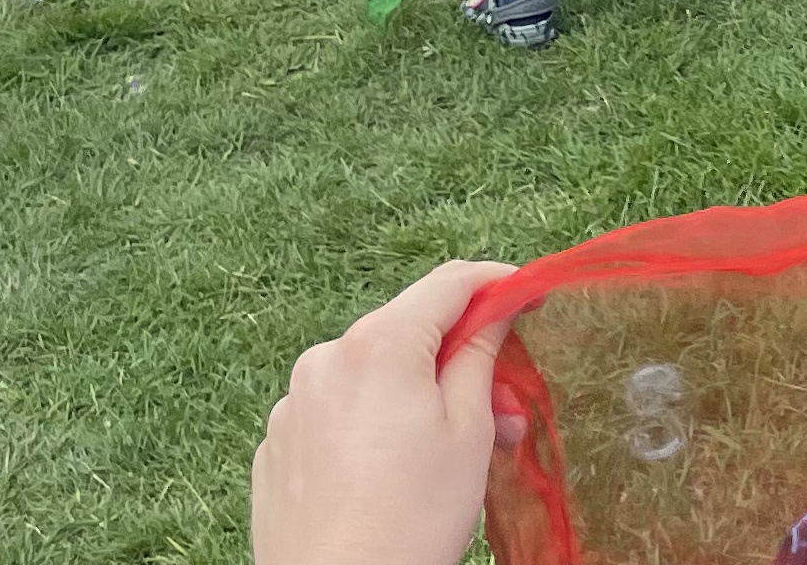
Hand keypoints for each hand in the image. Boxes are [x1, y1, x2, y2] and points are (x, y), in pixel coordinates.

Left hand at [249, 257, 517, 564]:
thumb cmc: (410, 523)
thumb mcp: (469, 431)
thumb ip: (481, 354)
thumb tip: (494, 309)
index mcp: (378, 345)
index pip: (450, 283)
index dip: (497, 284)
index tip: (529, 297)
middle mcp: (326, 359)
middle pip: (409, 332)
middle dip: (460, 359)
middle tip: (504, 409)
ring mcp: (294, 404)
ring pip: (372, 375)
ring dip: (417, 396)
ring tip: (451, 453)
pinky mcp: (278, 446)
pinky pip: (337, 413)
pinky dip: (372, 425)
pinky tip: (392, 474)